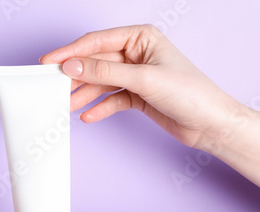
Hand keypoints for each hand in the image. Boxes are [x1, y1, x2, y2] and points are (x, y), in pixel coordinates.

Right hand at [40, 24, 238, 148]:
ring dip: (84, 95)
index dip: (70, 52)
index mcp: (140, 38)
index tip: (48, 62)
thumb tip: (72, 66)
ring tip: (67, 106)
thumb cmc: (190, 93)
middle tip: (53, 87)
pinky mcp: (136, 95)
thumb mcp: (143, 80)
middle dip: (76, 77)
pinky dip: (100, 108)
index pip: (97, 42)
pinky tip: (88, 116)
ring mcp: (135, 75)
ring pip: (101, 82)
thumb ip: (105, 73)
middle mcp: (136, 54)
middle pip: (96, 63)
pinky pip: (111, 99)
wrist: (210, 124)